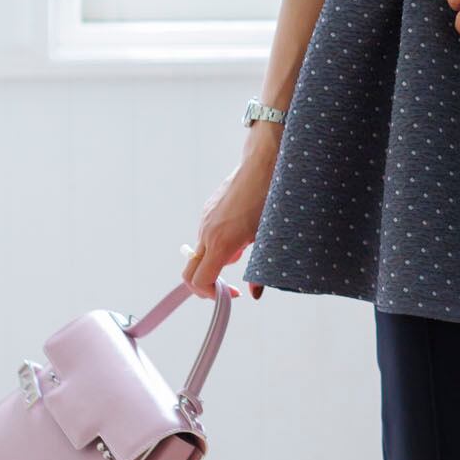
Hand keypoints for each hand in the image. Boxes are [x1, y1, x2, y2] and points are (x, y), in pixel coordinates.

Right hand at [181, 131, 278, 299]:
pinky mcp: (207, 209)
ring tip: (244, 248)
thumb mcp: (269, 238)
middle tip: (227, 287)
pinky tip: (240, 233)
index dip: (212, 294)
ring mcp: (204, 220)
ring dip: (215, 261)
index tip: (231, 294)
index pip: (200, 280)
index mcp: (221, 242)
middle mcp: (206, 232)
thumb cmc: (269, 200)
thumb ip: (260, 270)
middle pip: (190, 271)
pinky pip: (205, 235)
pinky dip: (216, 244)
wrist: (262, 164)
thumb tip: (255, 293)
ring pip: (200, 252)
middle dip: (204, 285)